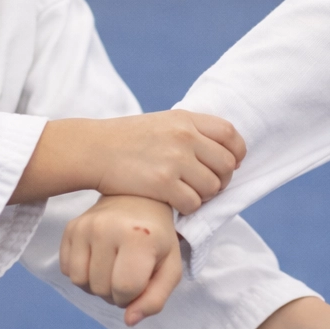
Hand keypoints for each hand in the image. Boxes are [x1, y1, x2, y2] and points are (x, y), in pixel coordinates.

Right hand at [59, 195, 181, 324]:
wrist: (139, 199)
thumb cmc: (158, 238)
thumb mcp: (170, 268)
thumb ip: (155, 300)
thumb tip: (128, 321)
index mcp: (139, 237)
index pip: (125, 290)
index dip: (133, 296)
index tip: (141, 280)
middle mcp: (107, 228)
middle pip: (101, 289)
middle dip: (115, 292)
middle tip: (127, 273)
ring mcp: (85, 226)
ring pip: (80, 282)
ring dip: (96, 285)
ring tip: (112, 268)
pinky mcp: (70, 227)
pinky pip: (67, 270)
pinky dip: (82, 273)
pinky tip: (98, 259)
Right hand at [90, 110, 244, 211]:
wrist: (92, 150)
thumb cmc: (127, 140)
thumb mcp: (162, 123)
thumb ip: (191, 133)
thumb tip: (226, 153)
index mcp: (185, 119)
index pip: (230, 134)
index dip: (237, 153)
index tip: (232, 164)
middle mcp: (184, 137)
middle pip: (226, 165)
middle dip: (222, 180)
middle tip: (207, 186)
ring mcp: (174, 160)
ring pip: (212, 187)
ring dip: (204, 196)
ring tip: (188, 194)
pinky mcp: (163, 184)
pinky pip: (193, 203)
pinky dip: (188, 208)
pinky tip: (175, 204)